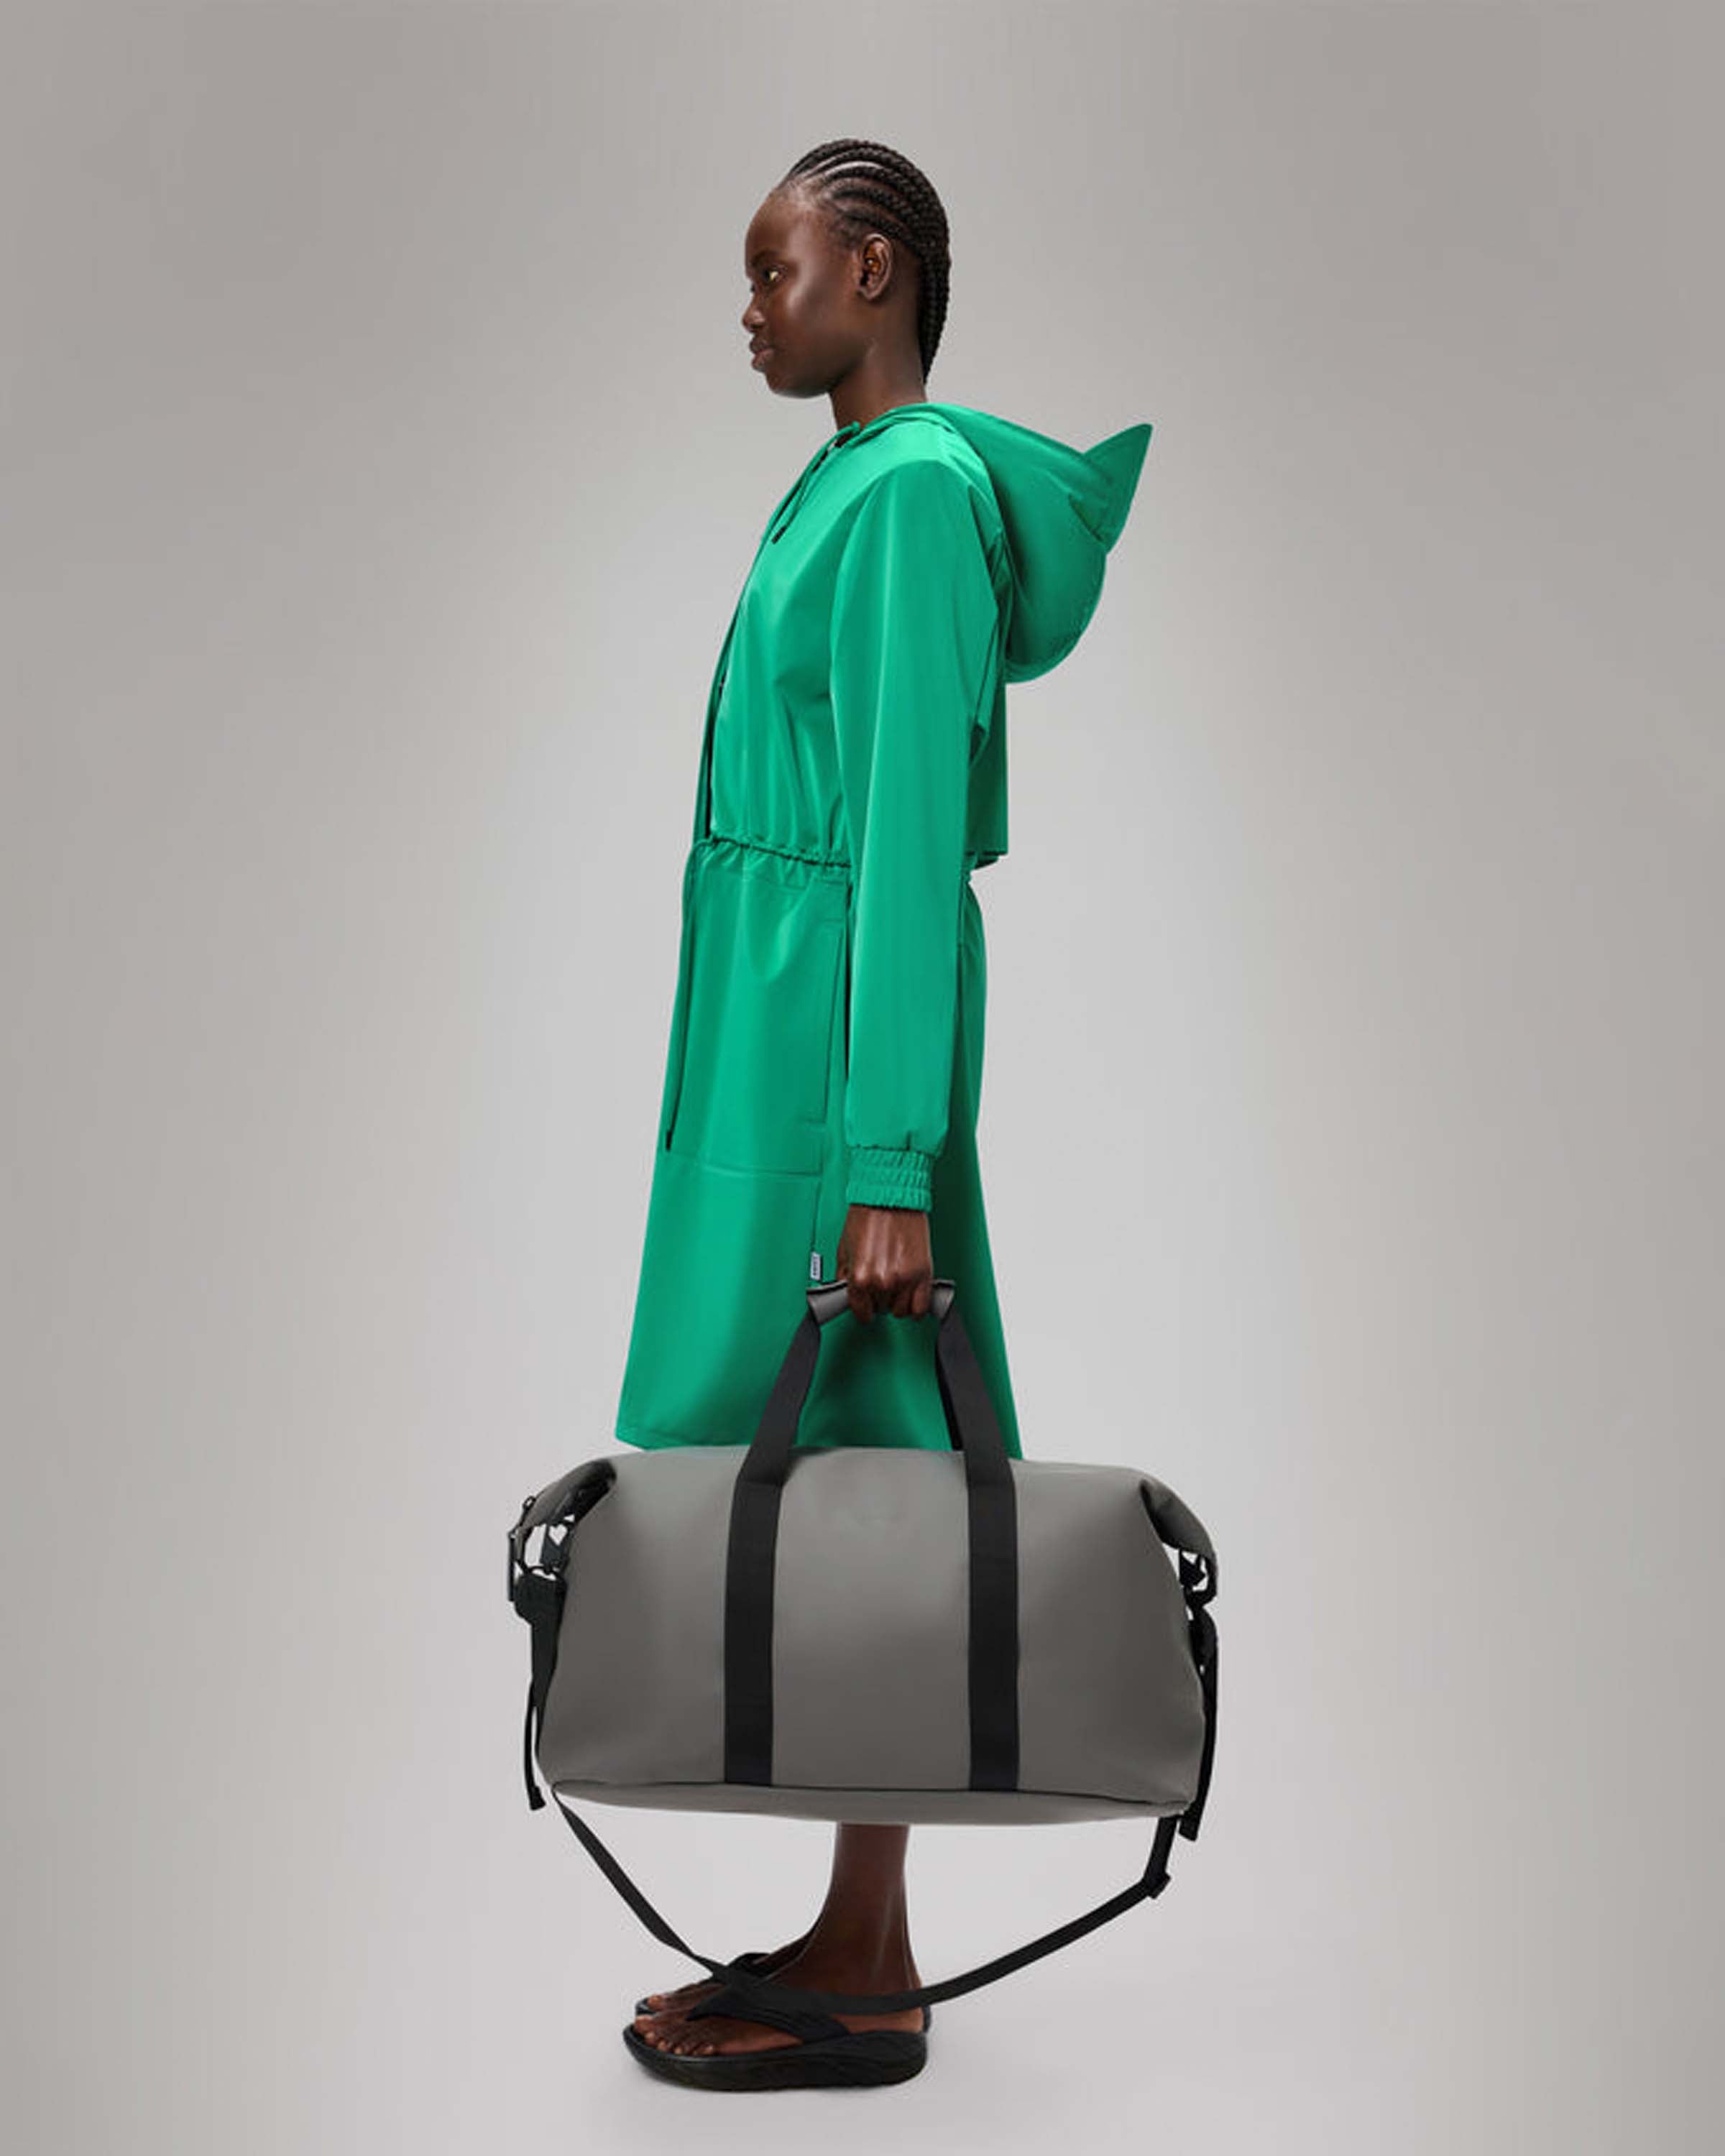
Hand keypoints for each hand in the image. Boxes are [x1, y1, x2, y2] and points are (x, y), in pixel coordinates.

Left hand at [836, 1203, 933, 1321]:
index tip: (865, 1307)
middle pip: (882, 1310)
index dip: (862, 1309)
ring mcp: (905, 1279)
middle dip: (879, 1300)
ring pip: (901, 1311)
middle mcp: (883, 1281)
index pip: (861, 1312)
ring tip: (895, 1288)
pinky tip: (911, 1299)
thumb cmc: (868, 1215)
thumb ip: (845, 1275)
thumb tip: (847, 1292)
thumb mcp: (845, 1248)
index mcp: (860, 1277)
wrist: (890, 1195)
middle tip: (879, 1286)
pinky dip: (917, 1307)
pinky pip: (922, 1307)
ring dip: (897, 1302)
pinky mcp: (923, 1273)